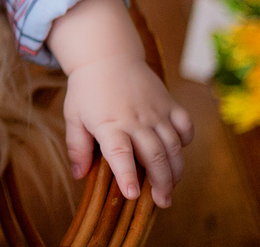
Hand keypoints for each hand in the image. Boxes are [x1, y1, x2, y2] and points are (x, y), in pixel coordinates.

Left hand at [63, 54, 193, 207]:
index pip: (120, 153)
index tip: (132, 195)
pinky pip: (185, 126)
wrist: (107, 56)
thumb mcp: (74, 116)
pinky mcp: (169, 104)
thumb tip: (79, 175)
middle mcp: (135, 119)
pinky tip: (178, 154)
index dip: (127, 175)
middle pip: (154, 155)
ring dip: (175, 170)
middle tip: (162, 202)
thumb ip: (77, 146)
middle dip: (161, 182)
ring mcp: (155, 111)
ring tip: (171, 189)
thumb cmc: (87, 89)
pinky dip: (186, 142)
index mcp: (109, 123)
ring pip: (173, 146)